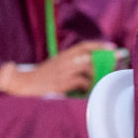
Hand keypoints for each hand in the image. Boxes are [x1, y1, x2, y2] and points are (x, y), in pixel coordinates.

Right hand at [0, 42, 114, 97]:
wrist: (23, 84)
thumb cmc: (41, 77)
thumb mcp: (55, 65)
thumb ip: (70, 64)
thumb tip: (90, 67)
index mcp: (63, 55)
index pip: (84, 46)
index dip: (99, 45)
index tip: (113, 47)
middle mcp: (64, 61)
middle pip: (89, 57)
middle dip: (104, 61)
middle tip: (114, 66)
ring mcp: (63, 72)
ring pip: (87, 68)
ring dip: (94, 77)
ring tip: (94, 84)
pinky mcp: (61, 83)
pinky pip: (81, 83)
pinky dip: (86, 87)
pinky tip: (83, 92)